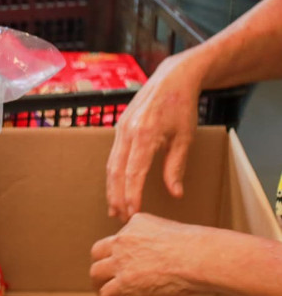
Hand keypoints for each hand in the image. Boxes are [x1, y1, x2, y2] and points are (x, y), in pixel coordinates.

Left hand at [90, 213, 201, 295]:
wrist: (199, 257)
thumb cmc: (197, 246)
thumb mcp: (171, 229)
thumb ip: (158, 237)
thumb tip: (163, 250)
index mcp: (136, 224)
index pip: (119, 237)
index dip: (119, 249)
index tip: (122, 259)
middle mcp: (123, 240)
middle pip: (98, 251)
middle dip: (100, 262)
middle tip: (103, 273)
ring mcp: (122, 261)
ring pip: (97, 271)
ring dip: (98, 281)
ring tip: (101, 289)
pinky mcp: (126, 281)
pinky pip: (107, 291)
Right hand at [107, 53, 202, 221]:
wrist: (172, 78)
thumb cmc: (182, 107)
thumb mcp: (185, 138)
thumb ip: (176, 166)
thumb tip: (174, 193)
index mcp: (145, 135)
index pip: (134, 173)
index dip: (132, 195)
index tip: (133, 213)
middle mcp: (128, 132)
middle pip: (115, 171)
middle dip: (116, 196)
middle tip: (119, 217)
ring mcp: (120, 128)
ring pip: (111, 164)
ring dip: (112, 187)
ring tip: (114, 206)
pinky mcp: (119, 126)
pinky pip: (113, 154)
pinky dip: (114, 173)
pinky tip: (117, 184)